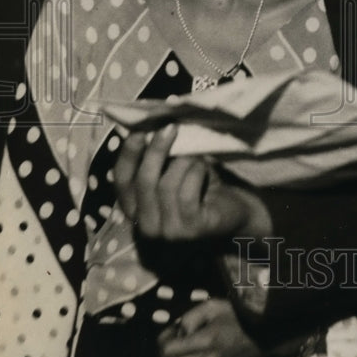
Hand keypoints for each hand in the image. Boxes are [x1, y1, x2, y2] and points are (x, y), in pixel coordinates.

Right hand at [114, 125, 271, 240]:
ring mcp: (168, 232)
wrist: (235, 212)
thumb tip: (152, 124)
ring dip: (184, 162)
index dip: (128, 155)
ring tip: (197, 156)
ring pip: (166, 185)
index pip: (122, 181)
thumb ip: (160, 157)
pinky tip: (205, 169)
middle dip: (156, 151)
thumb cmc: (201, 186)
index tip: (139, 131)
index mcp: (136, 209)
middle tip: (171, 128)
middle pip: (143, 182)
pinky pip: (187, 194)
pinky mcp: (191, 230)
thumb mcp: (175, 170)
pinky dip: (196, 174)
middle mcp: (147, 226)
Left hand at [158, 297, 264, 356]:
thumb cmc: (238, 315)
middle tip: (172, 341)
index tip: (169, 332)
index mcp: (204, 341)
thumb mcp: (213, 306)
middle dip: (164, 353)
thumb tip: (176, 332)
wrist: (264, 333)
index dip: (162, 341)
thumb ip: (190, 317)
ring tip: (181, 353)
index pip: (168, 350)